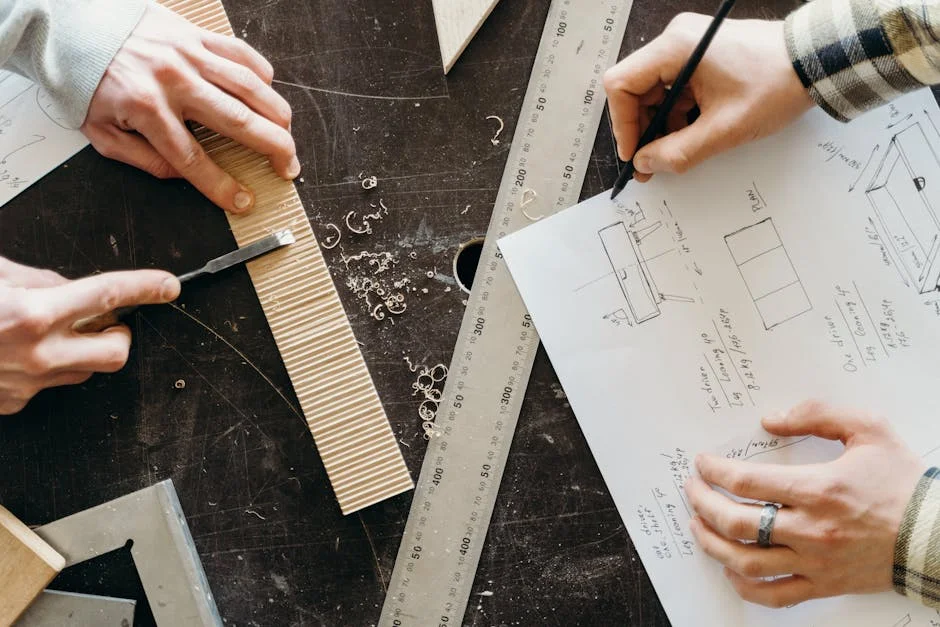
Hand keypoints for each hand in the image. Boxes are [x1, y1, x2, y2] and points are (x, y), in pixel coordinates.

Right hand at [0, 257, 179, 414]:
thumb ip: (38, 281)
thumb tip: (70, 286)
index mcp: (31, 315)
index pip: (107, 295)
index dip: (144, 288)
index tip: (167, 286)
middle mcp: (37, 355)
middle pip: (116, 352)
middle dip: (121, 335)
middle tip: (109, 323)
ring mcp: (27, 384)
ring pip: (85, 371)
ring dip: (82, 351)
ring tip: (49, 334)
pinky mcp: (14, 404)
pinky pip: (47, 385)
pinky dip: (44, 368)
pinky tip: (18, 354)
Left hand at [82, 3, 297, 212]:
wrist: (74, 28)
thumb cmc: (89, 82)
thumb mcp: (102, 134)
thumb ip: (144, 160)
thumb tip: (185, 175)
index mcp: (146, 109)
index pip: (193, 158)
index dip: (221, 185)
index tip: (243, 202)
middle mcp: (173, 80)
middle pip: (237, 121)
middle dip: (272, 149)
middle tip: (289, 168)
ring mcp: (188, 54)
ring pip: (249, 87)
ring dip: (277, 116)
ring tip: (288, 137)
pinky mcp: (196, 34)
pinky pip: (241, 54)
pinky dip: (262, 76)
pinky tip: (268, 97)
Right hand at [603, 15, 812, 181]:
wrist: (815, 62)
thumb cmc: (776, 85)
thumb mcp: (724, 129)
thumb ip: (679, 152)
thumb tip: (645, 164)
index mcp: (676, 48)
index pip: (621, 85)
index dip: (622, 124)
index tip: (634, 153)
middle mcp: (676, 40)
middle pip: (635, 89)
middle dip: (641, 128)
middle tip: (650, 162)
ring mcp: (688, 46)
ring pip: (653, 91)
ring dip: (659, 123)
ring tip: (675, 151)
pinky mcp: (700, 55)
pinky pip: (672, 88)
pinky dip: (675, 113)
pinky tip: (691, 134)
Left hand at [684, 401, 924, 607]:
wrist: (939, 534)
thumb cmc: (903, 481)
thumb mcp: (867, 428)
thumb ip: (817, 415)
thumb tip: (770, 420)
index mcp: (818, 489)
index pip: (746, 482)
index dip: (714, 470)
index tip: (702, 463)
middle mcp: (810, 529)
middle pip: (735, 522)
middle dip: (702, 503)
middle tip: (692, 489)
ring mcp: (815, 562)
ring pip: (746, 562)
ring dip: (712, 544)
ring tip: (698, 525)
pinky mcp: (824, 585)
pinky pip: (774, 595)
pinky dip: (744, 585)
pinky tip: (730, 569)